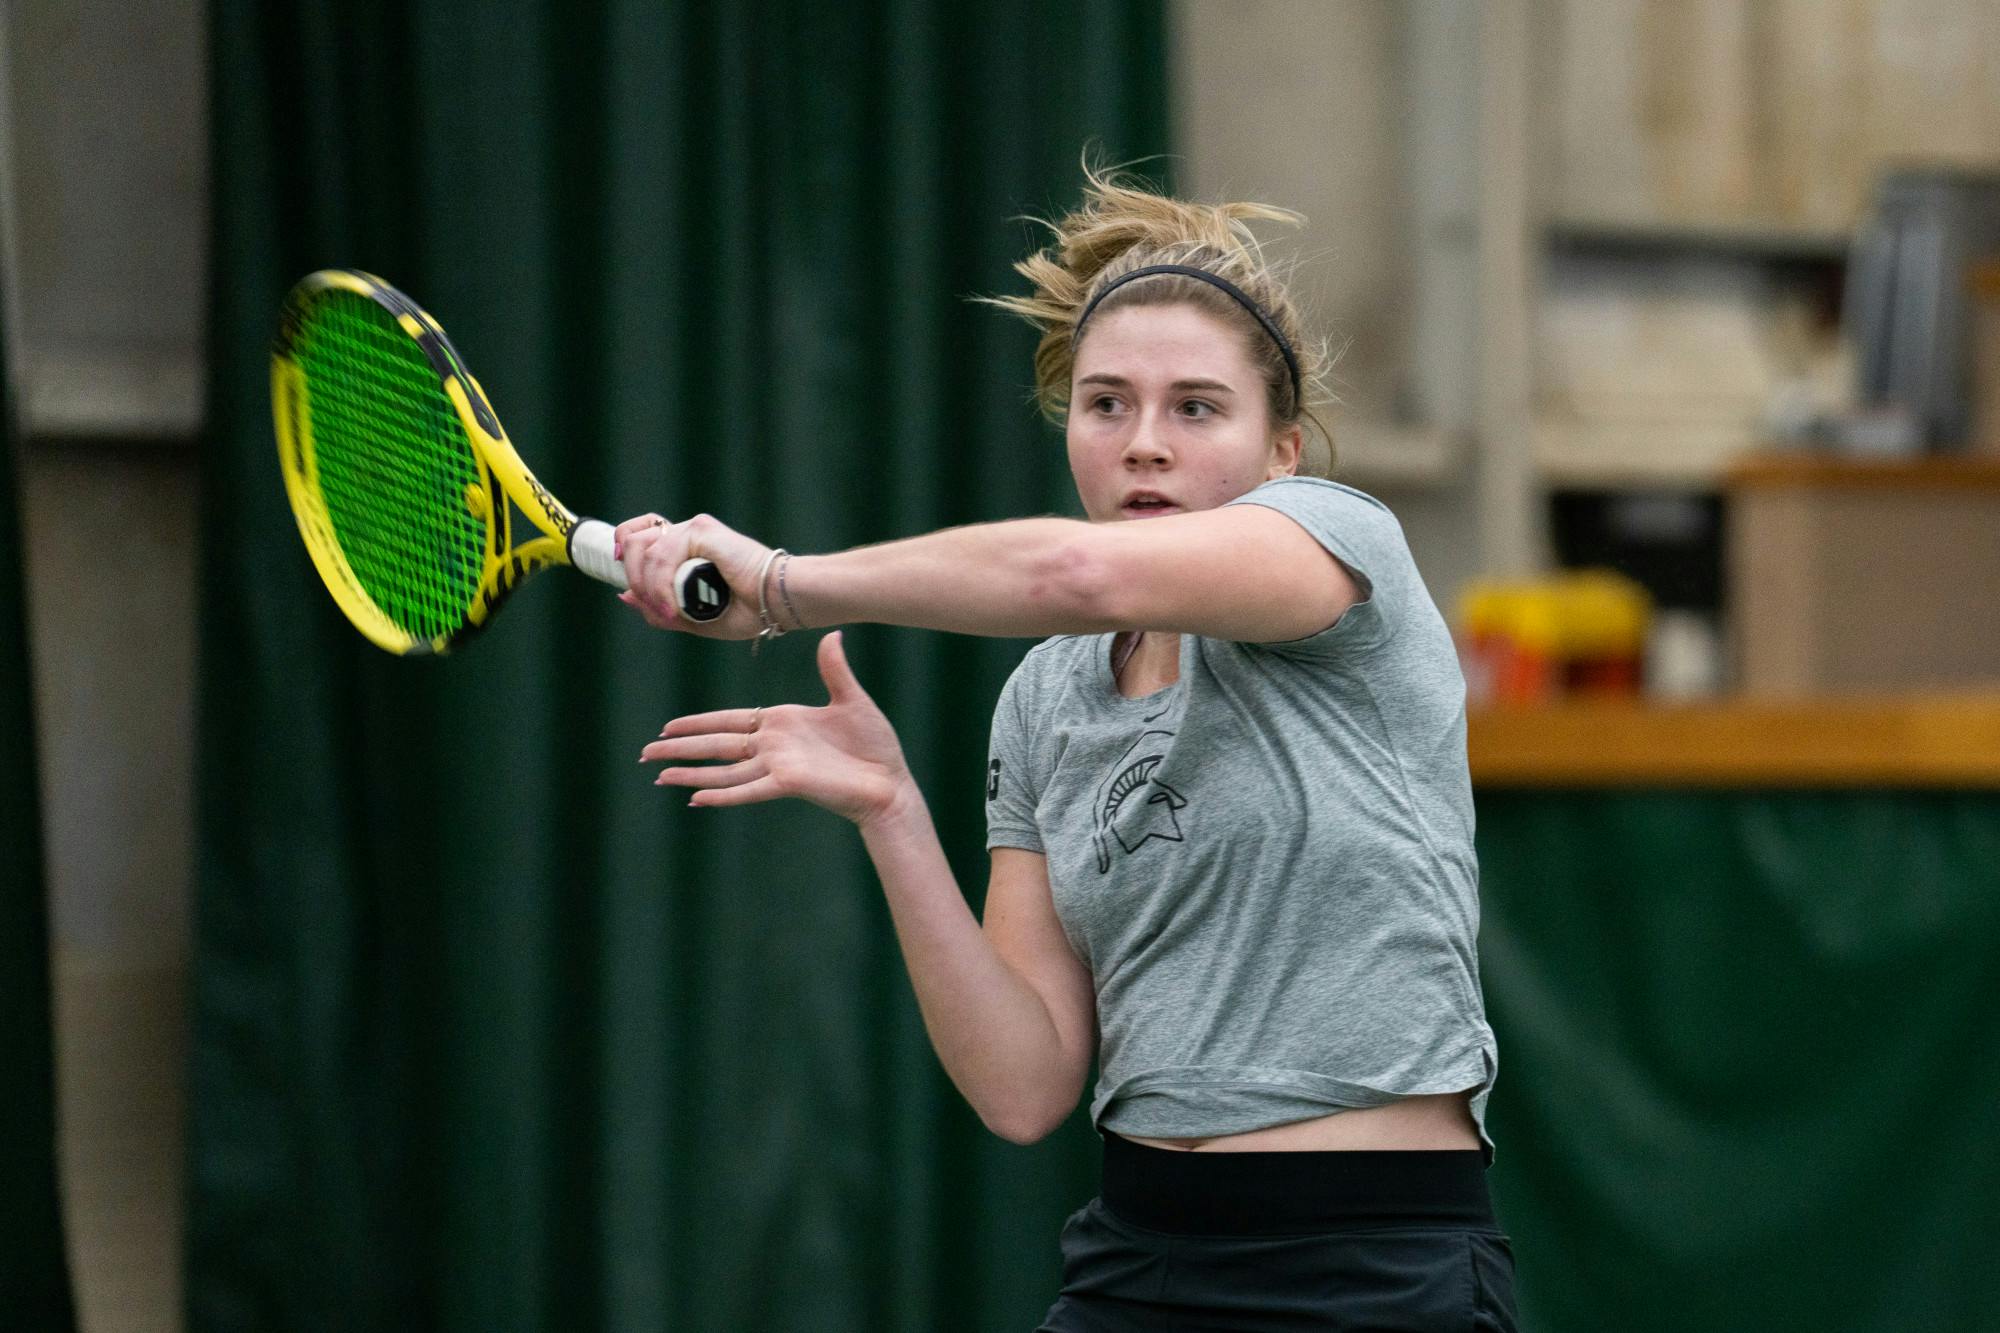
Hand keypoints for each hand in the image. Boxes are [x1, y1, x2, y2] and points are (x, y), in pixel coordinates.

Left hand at [611, 511, 774, 639]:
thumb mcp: (692, 618)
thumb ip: (659, 608)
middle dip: (633, 578)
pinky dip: (661, 585)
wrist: (777, 602)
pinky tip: (672, 606)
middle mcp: (686, 533)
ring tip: (667, 613)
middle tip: (655, 608)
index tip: (626, 582)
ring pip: (644, 549)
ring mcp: (693, 529)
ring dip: (647, 587)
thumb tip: (625, 595)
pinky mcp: (702, 531)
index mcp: (684, 548)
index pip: (639, 534)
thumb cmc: (747, 610)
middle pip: (633, 541)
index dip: (624, 551)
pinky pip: (663, 555)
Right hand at [640, 631, 915, 825]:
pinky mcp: (789, 783)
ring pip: (724, 769)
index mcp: (781, 722)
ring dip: (691, 773)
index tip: (668, 726)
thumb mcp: (852, 699)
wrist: (890, 781)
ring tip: (659, 776)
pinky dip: (723, 793)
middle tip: (646, 752)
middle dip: (680, 748)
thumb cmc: (874, 744)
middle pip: (716, 745)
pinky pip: (748, 788)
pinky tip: (695, 798)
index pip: (729, 722)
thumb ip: (834, 669)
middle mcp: (773, 746)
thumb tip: (833, 634)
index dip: (698, 723)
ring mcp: (778, 766)